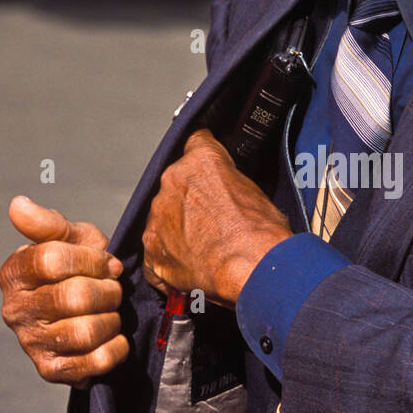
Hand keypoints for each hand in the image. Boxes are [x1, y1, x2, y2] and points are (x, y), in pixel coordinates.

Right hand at [0, 197, 128, 387]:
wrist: (87, 311)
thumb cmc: (79, 268)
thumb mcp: (70, 238)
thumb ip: (48, 223)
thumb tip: (18, 205)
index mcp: (15, 272)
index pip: (54, 260)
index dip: (92, 260)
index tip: (108, 263)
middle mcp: (15, 310)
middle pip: (74, 297)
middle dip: (108, 291)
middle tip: (114, 289)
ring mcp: (30, 343)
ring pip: (86, 331)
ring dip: (113, 320)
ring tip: (111, 312)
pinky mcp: (50, 370)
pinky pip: (94, 362)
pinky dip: (115, 349)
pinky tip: (114, 338)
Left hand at [142, 129, 292, 306]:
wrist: (251, 267)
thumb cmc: (261, 232)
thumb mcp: (257, 192)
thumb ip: (232, 184)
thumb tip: (231, 196)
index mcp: (201, 160)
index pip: (196, 144)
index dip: (205, 163)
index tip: (210, 175)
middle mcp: (172, 182)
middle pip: (176, 186)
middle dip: (190, 202)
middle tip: (213, 222)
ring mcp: (157, 216)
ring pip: (163, 218)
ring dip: (177, 230)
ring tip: (204, 249)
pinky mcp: (151, 249)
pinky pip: (156, 251)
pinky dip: (170, 259)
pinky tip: (191, 268)